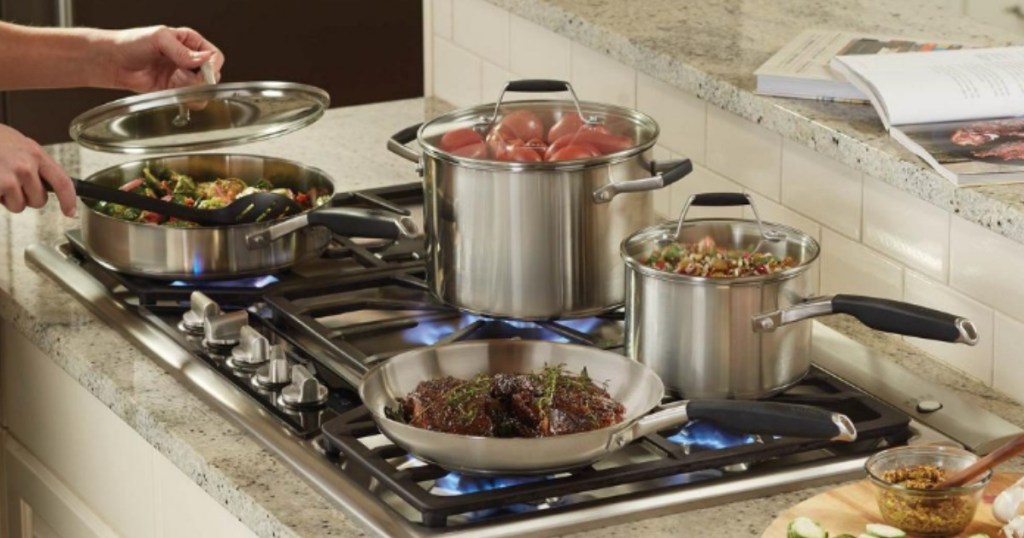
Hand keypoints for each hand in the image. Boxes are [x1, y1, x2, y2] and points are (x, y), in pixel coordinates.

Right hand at [0, 124, 74, 215]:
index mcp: (35, 154)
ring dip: (8, 199)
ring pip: (19, 206)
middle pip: (39, 200)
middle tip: (12, 184)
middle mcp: (25, 166)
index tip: (70, 211)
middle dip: (26, 197)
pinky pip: (1, 204)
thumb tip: (47, 181)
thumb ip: (35, 162)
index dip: (68, 200)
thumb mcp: (19, 144)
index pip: (62, 181)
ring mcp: (9, 178)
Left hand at [105, 26, 223, 92]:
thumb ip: (182, 50)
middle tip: (187, 80)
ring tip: (179, 88)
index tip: (203, 71)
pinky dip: (187, 101)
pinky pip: (189, 100)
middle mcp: (189, 59)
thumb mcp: (159, 38)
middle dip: (203, 81)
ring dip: (195, 93)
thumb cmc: (131, 43)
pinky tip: (176, 96)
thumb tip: (204, 59)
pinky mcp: (173, 91)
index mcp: (190, 42)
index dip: (212, 66)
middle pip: (211, 75)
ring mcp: (182, 76)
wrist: (112, 61)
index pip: (214, 56)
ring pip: (202, 90)